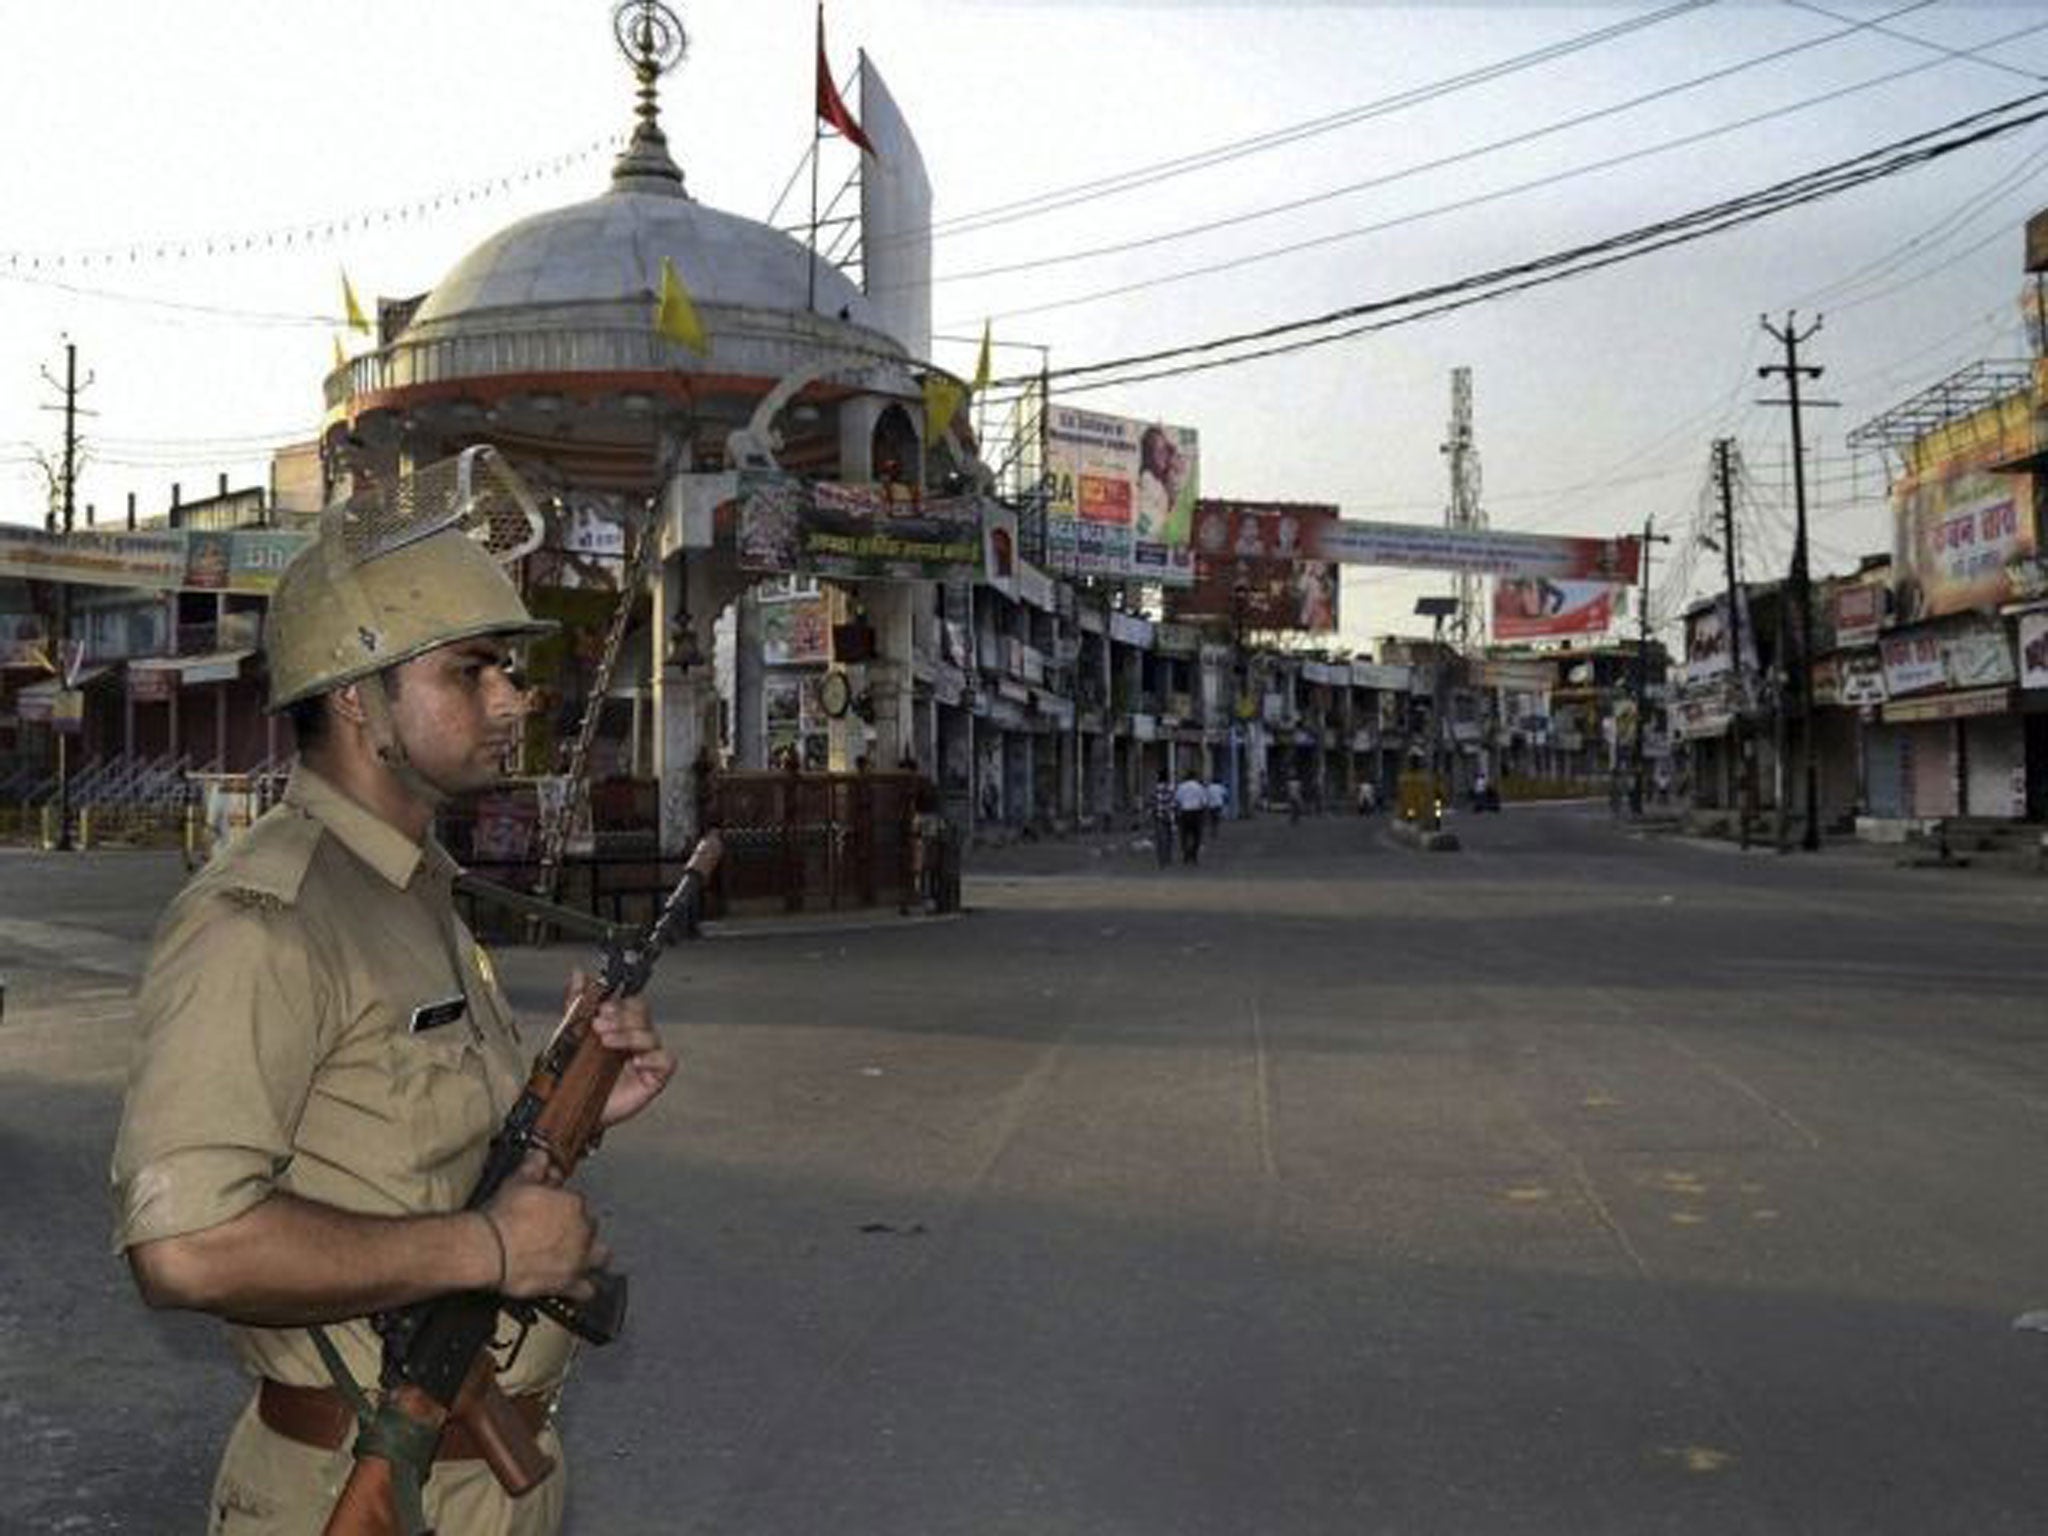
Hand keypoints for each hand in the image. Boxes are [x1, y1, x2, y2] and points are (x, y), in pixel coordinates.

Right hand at [482, 1152, 606, 1300]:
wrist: (490, 1250)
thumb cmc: (503, 1216)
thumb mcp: (517, 1183)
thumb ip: (533, 1168)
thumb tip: (540, 1156)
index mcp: (574, 1204)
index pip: (578, 1203)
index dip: (564, 1208)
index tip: (554, 1213)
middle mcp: (583, 1231)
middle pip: (591, 1229)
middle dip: (580, 1231)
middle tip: (561, 1236)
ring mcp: (578, 1258)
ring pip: (600, 1258)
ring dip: (593, 1258)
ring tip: (581, 1260)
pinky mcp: (569, 1283)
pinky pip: (587, 1289)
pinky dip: (584, 1289)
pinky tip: (579, 1289)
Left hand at [562, 970, 676, 1128]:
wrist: (573, 1108)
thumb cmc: (578, 1073)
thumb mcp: (572, 1034)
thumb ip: (577, 1002)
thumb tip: (578, 973)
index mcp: (620, 1025)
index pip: (631, 1002)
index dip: (619, 1002)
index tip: (602, 1008)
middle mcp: (635, 1038)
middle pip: (642, 1014)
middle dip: (621, 1018)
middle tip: (599, 1026)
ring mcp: (646, 1056)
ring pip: (651, 1034)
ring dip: (629, 1036)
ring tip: (607, 1043)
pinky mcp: (654, 1076)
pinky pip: (666, 1060)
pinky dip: (652, 1057)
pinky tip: (634, 1061)